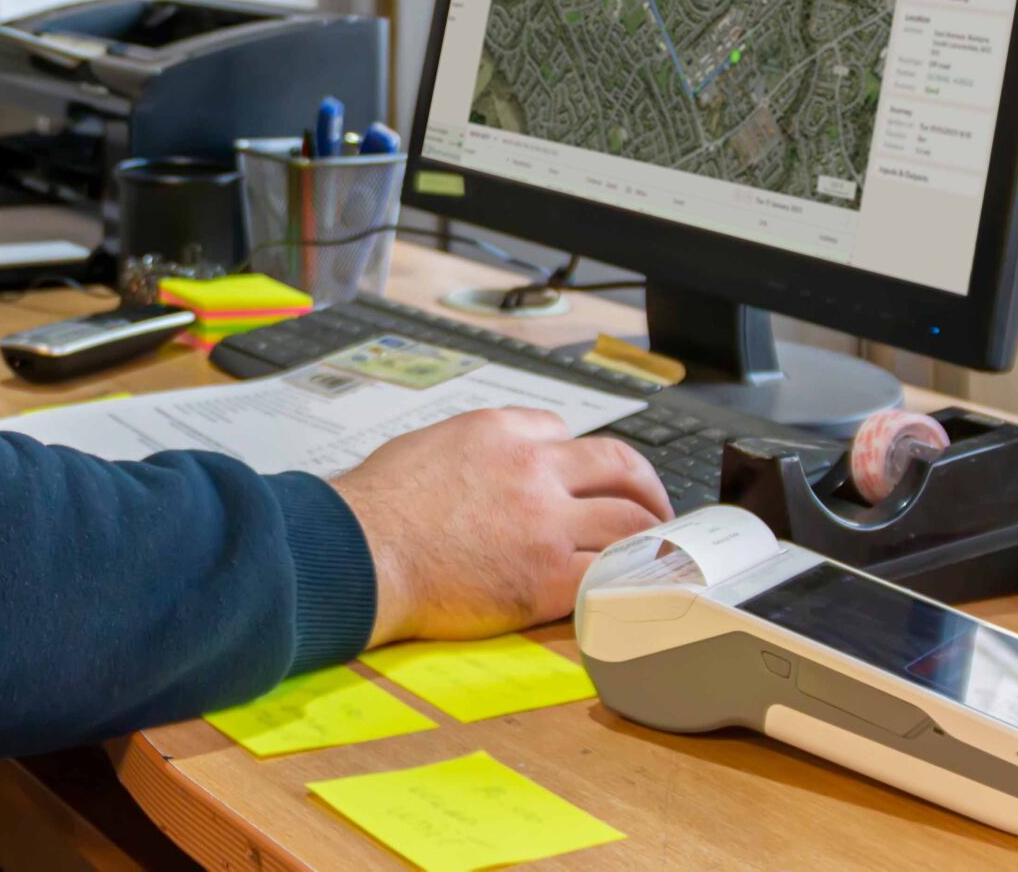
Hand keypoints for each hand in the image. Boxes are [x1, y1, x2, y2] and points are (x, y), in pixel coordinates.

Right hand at [333, 408, 672, 644]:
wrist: (360, 551)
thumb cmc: (376, 507)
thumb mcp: (425, 445)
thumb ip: (472, 449)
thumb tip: (487, 466)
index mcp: (499, 431)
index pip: (563, 432)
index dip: (577, 460)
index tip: (584, 481)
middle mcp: (532, 468)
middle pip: (618, 465)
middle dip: (645, 486)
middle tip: (653, 506)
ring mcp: (545, 523)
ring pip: (628, 520)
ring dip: (649, 535)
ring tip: (656, 551)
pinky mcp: (546, 578)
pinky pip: (610, 575)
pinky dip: (631, 580)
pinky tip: (637, 587)